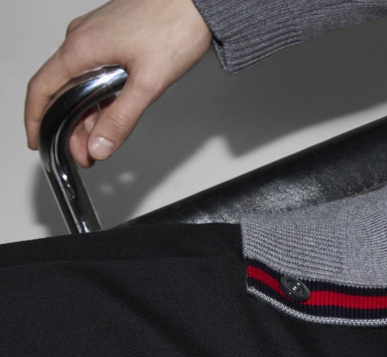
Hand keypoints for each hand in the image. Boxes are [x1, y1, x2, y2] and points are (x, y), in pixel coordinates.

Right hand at [25, 0, 211, 166]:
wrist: (194, 2)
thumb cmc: (173, 28)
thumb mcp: (147, 84)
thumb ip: (121, 118)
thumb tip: (99, 145)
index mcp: (80, 48)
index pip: (43, 89)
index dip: (36, 119)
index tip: (37, 142)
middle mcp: (81, 40)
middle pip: (62, 92)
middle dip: (69, 127)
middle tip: (85, 156)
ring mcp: (96, 38)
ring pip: (80, 84)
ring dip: (86, 116)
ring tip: (98, 145)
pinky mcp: (112, 39)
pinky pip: (95, 73)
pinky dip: (98, 99)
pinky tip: (109, 117)